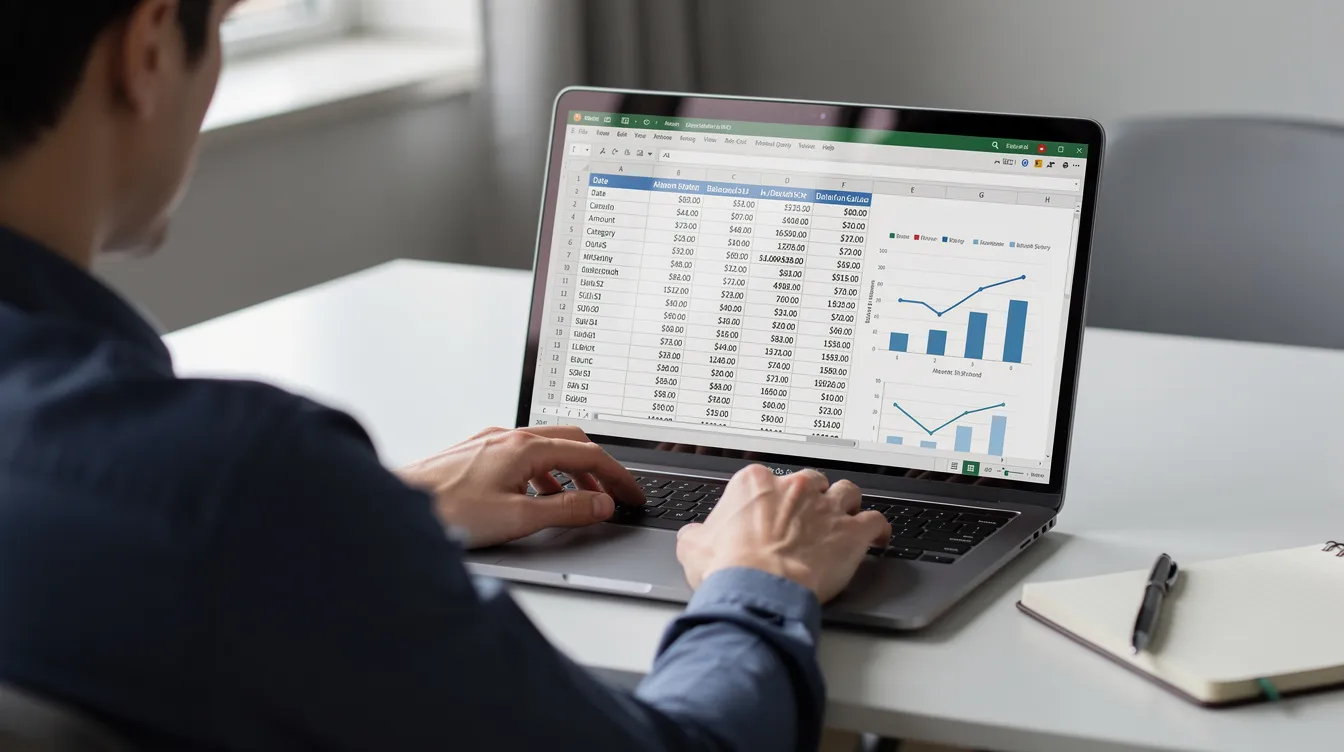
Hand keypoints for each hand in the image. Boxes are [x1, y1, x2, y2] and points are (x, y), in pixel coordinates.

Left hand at [398, 426, 644, 548]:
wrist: (395, 507)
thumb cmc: (447, 512)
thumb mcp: (519, 518)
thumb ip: (567, 511)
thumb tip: (601, 504)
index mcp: (525, 447)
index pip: (588, 454)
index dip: (617, 476)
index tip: (633, 494)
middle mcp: (508, 437)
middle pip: (569, 442)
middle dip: (598, 468)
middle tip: (615, 492)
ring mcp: (489, 443)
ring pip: (545, 449)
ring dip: (569, 473)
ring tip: (580, 501)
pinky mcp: (474, 454)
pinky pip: (522, 457)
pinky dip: (543, 475)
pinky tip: (537, 498)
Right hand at [675, 465, 889, 602]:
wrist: (758, 588)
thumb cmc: (729, 567)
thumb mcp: (694, 546)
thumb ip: (698, 534)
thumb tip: (694, 537)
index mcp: (755, 483)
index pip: (769, 481)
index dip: (773, 501)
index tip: (773, 515)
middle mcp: (795, 488)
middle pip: (812, 483)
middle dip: (812, 499)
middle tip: (808, 520)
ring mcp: (825, 508)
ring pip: (847, 493)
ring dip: (847, 506)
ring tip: (844, 520)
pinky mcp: (850, 532)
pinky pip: (875, 521)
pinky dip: (879, 529)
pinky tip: (879, 538)